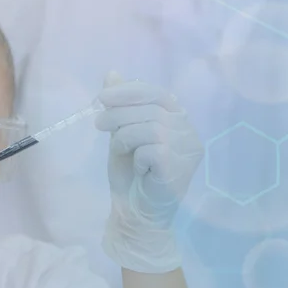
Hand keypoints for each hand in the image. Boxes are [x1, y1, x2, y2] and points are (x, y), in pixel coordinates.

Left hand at [95, 71, 203, 272]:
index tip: (102, 97)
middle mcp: (189, 132)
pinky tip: (139, 169)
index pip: (157, 94)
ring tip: (118, 150)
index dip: (129, 92)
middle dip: (119, 113)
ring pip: (150, 126)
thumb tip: (112, 73)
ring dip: (125, 136)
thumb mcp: (122, 134)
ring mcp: (188, 150)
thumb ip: (121, 106)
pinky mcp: (180, 167)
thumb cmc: (131, 175)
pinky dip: (137, 156)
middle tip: (98, 124)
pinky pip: (152, 148)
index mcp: (179, 120)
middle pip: (152, 108)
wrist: (135, 213)